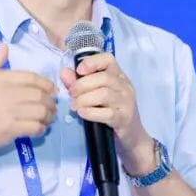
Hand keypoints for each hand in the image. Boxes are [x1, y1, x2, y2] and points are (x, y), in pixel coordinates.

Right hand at [0, 43, 57, 152]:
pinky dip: (41, 128)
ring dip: (48, 115)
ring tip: (48, 118)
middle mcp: (9, 94)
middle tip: (52, 106)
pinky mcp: (11, 129)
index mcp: (2, 78)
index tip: (52, 90)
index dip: (46, 84)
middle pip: (40, 95)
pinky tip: (40, 128)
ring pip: (40, 111)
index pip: (32, 78)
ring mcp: (11, 112)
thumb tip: (4, 45)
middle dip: (50, 101)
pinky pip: (34, 127)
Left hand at [61, 53, 155, 173]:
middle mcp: (125, 86)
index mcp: (119, 76)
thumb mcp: (97, 95)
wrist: (132, 136)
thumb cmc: (112, 112)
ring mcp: (126, 102)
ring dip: (84, 99)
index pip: (108, 59)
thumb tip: (64, 72)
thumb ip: (79, 83)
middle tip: (71, 94)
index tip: (79, 71)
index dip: (92, 62)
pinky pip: (106, 113)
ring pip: (104, 94)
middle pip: (103, 78)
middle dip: (82, 85)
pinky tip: (82, 113)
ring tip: (74, 106)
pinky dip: (91, 112)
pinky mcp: (123, 118)